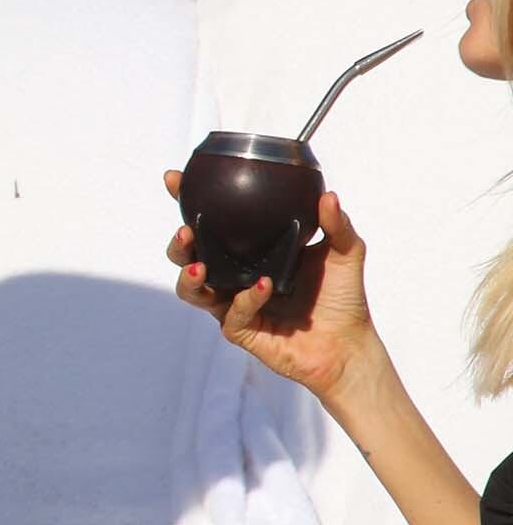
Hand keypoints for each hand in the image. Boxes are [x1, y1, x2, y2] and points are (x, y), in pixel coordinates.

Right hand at [163, 173, 379, 399]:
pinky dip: (245, 298)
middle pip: (187, 258)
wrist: (349, 344)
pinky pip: (232, 314)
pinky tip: (263, 285)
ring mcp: (235, 305)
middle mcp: (237, 277)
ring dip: (188, 276)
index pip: (212, 225)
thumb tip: (328, 196)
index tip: (175, 180)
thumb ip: (336, 224)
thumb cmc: (343, 298)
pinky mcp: (243, 331)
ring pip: (192, 291)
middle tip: (186, 230)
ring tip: (198, 265)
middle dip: (178, 245)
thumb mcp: (345, 252)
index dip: (187, 202)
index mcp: (251, 252)